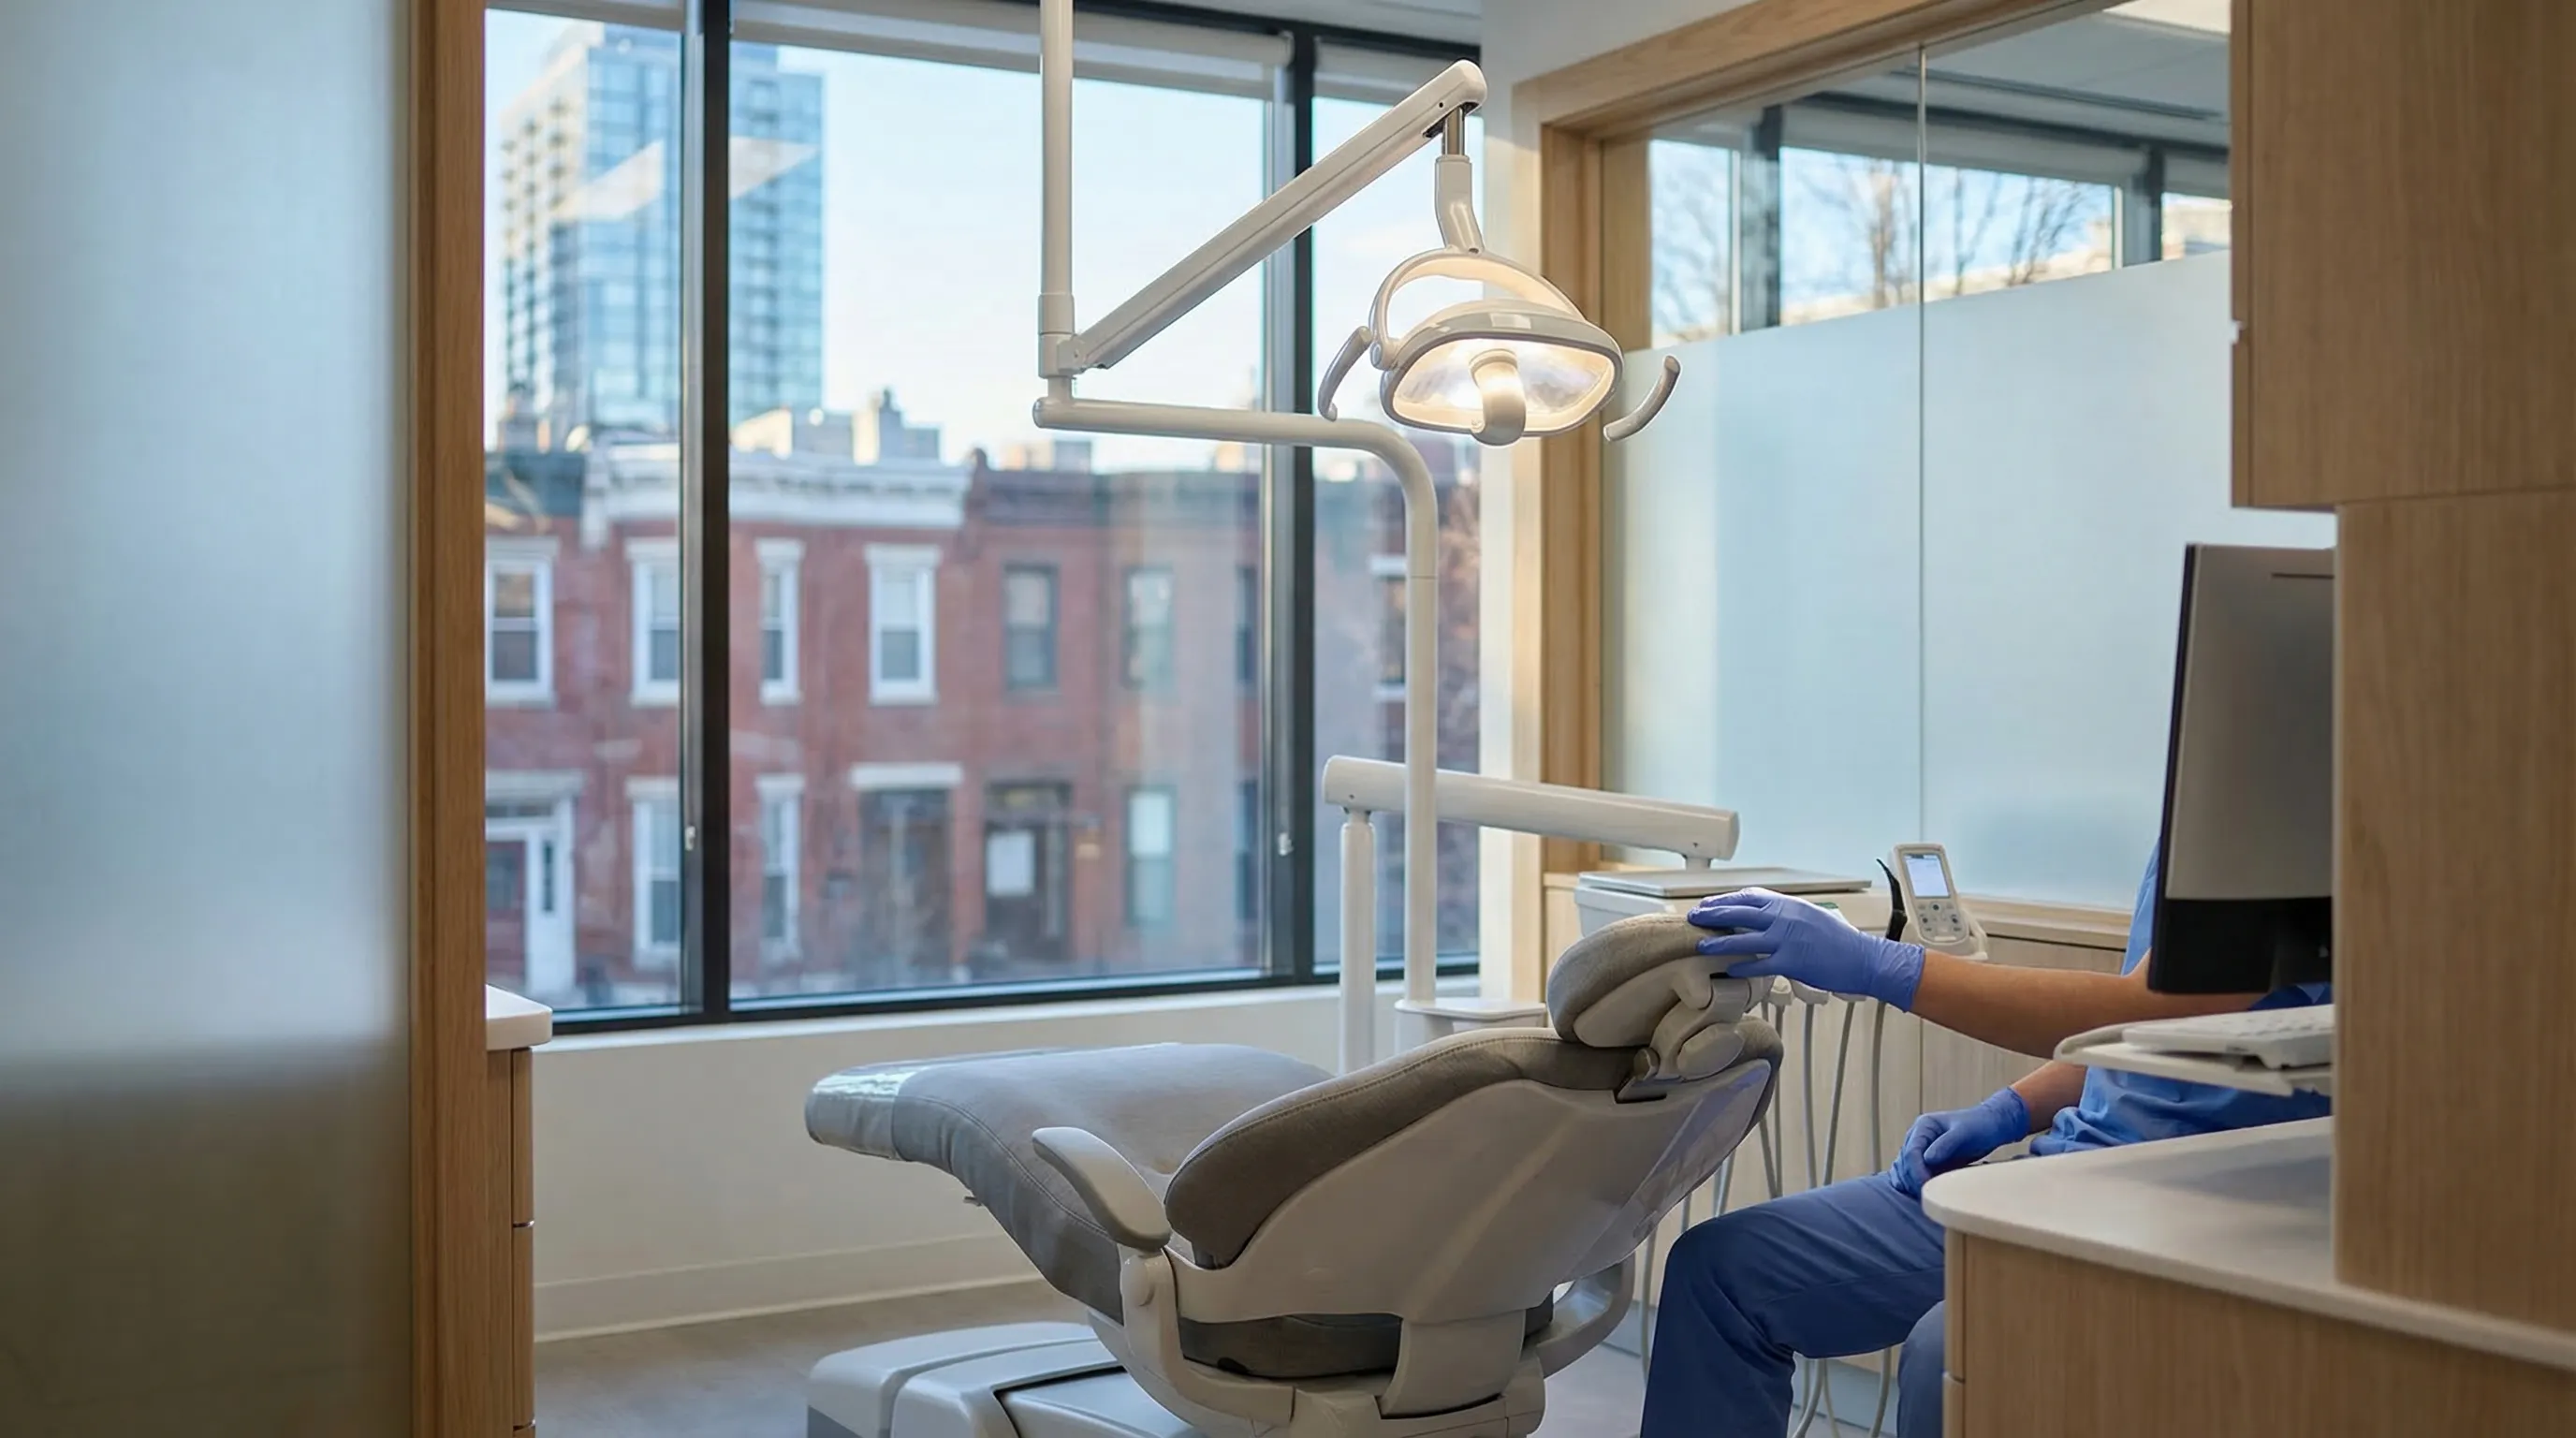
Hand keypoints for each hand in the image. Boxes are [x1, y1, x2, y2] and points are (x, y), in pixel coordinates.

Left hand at [1688, 888, 1926, 1009]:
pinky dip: (1742, 967)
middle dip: (1714, 913)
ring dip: (1720, 941)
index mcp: (1790, 905)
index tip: (1709, 903)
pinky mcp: (1792, 961)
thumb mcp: (1811, 917)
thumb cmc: (1838, 941)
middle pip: (1741, 912)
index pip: (1751, 897)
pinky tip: (1729, 971)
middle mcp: (1786, 918)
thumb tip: (1764, 918)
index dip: (1727, 900)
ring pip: (1744, 938)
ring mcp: (1788, 939)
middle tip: (1694, 917)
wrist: (1863, 958)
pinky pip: (1760, 964)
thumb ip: (1786, 916)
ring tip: (1701, 944)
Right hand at [1890, 1088, 2030, 1196]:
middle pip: (1905, 1164)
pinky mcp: (1929, 1162)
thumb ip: (1946, 1144)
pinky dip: (1918, 1186)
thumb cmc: (1979, 1125)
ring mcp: (1922, 1150)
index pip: (1911, 1152)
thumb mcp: (1964, 1132)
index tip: (1927, 1186)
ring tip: (1928, 1197)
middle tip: (1929, 1196)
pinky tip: (1927, 1196)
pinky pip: (1917, 1176)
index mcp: (1923, 1126)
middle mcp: (1917, 1138)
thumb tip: (1927, 1159)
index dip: (1916, 1171)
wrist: (1990, 1126)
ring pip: (1907, 1172)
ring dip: (1914, 1185)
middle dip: (1914, 1181)